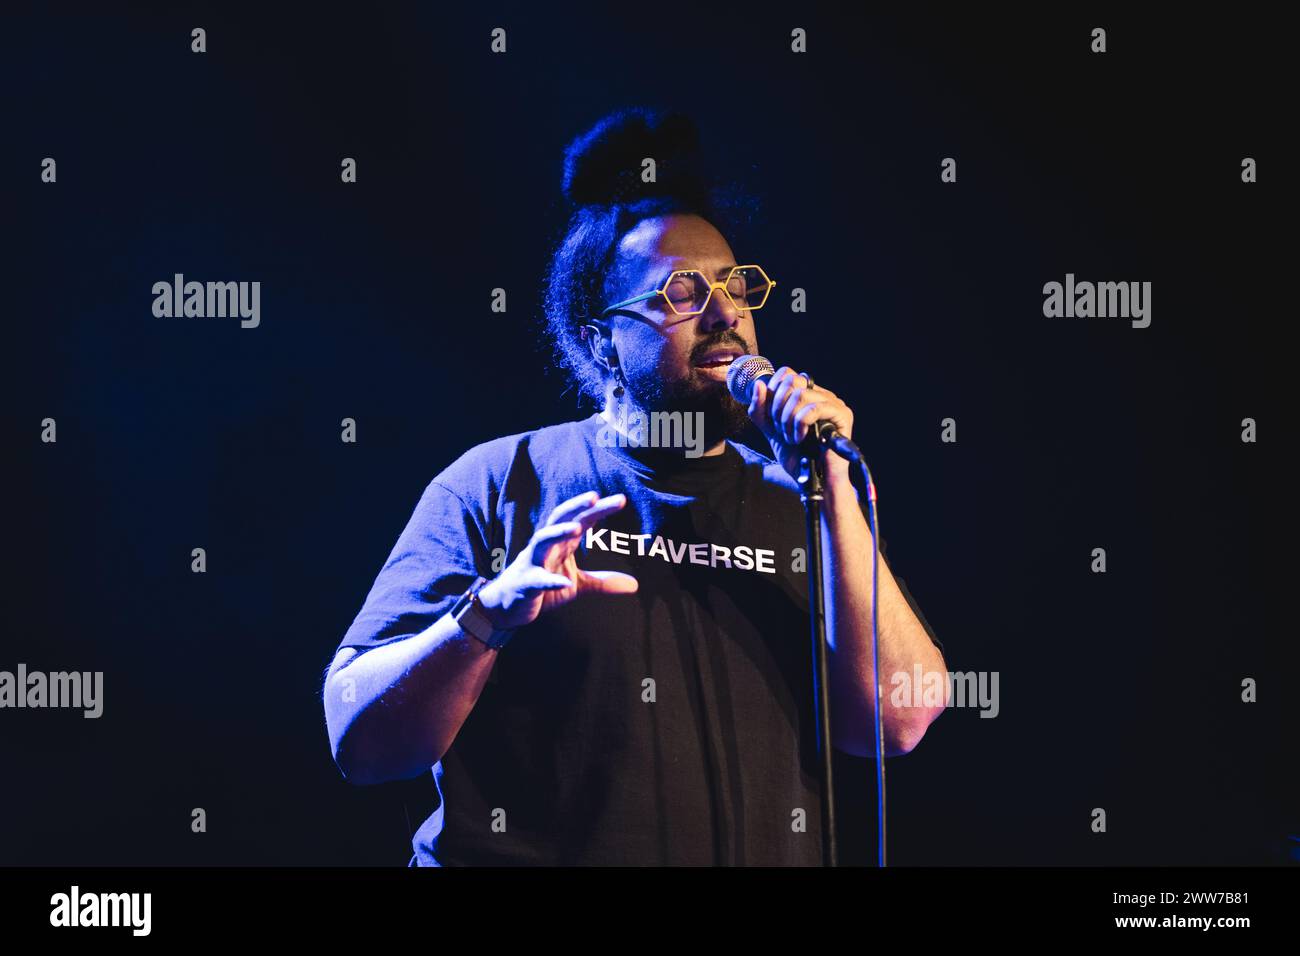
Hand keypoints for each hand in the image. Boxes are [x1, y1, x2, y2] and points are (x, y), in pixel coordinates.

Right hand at [476, 491, 637, 630]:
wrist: (506, 607)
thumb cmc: (541, 588)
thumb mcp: (576, 584)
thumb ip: (603, 581)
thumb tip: (634, 584)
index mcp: (560, 544)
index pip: (580, 519)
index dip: (598, 509)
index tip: (620, 500)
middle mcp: (545, 547)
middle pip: (561, 520)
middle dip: (578, 507)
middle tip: (597, 497)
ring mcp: (532, 563)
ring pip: (542, 540)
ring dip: (559, 532)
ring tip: (577, 528)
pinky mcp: (525, 584)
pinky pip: (537, 580)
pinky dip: (550, 580)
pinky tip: (563, 582)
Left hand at [746, 368, 854, 482]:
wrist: (814, 481)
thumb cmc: (797, 457)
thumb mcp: (771, 430)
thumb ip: (761, 410)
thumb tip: (758, 385)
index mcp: (808, 395)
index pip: (788, 373)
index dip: (774, 390)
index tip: (771, 415)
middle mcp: (822, 395)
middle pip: (792, 381)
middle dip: (778, 408)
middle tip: (781, 429)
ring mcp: (833, 403)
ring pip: (800, 395)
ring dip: (788, 420)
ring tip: (792, 438)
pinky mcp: (842, 415)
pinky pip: (813, 408)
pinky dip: (800, 424)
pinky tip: (800, 438)